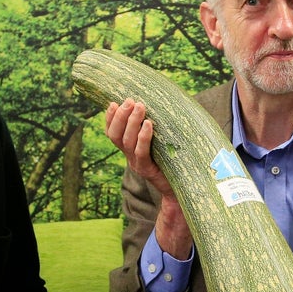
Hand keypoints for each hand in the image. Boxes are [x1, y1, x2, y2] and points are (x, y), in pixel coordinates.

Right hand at [105, 99, 191, 257]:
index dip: (109, 119)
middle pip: (115, 136)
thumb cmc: (175, 163)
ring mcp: (137, 164)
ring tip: (139, 106)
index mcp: (130, 151)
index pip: (112, 133)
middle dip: (120, 116)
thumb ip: (159, 130)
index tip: (113, 103)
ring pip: (127, 141)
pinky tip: (148, 124)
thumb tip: (165, 103)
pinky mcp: (148, 170)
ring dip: (132, 121)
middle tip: (129, 101)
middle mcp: (130, 157)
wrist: (182, 191)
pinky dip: (143, 137)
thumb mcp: (163, 144)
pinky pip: (141, 152)